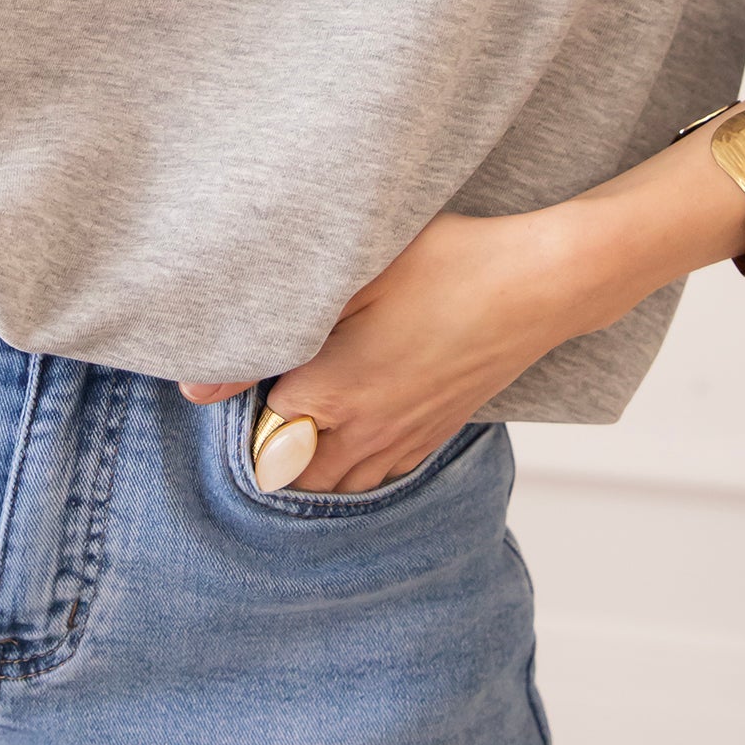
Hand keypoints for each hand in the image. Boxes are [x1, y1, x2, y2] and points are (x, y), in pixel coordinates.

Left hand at [179, 59, 744, 492]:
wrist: (546, 281)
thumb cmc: (454, 261)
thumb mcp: (358, 268)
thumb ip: (278, 317)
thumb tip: (198, 383)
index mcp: (335, 393)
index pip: (254, 435)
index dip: (231, 406)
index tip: (223, 371)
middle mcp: (366, 433)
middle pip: (285, 472)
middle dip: (262, 442)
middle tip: (252, 388)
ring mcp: (406, 440)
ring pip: (331, 483)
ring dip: (303, 458)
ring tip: (293, 406)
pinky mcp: (435, 434)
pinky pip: (375, 475)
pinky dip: (347, 463)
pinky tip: (346, 422)